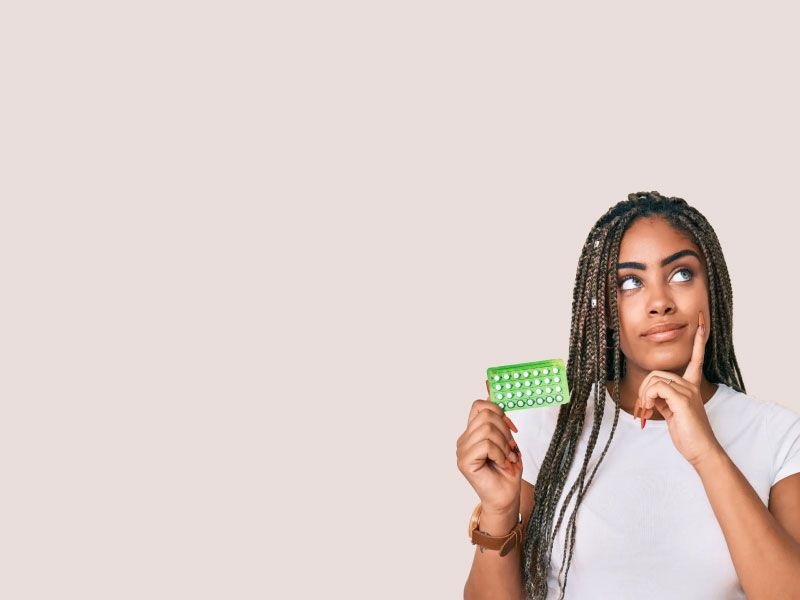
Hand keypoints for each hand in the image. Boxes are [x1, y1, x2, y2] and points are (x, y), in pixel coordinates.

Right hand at [456, 380, 522, 514]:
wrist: (507, 498)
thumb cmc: (507, 471)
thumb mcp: (507, 439)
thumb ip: (498, 416)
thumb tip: (489, 384)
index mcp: (472, 431)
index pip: (479, 405)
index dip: (498, 410)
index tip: (511, 426)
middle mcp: (464, 439)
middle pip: (486, 415)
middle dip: (505, 431)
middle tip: (511, 448)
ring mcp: (462, 450)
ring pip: (487, 429)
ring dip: (504, 445)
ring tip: (507, 458)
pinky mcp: (464, 462)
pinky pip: (486, 445)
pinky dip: (500, 454)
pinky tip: (502, 464)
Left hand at [636, 311, 722, 466]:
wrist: (701, 451)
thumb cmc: (687, 434)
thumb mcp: (672, 412)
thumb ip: (663, 399)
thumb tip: (650, 394)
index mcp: (691, 386)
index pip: (696, 357)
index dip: (699, 340)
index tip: (701, 321)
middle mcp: (691, 385)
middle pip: (657, 373)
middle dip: (644, 389)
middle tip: (643, 408)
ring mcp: (688, 391)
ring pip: (654, 379)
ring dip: (644, 395)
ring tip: (647, 411)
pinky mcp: (683, 399)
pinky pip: (657, 387)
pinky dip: (648, 398)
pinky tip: (650, 410)